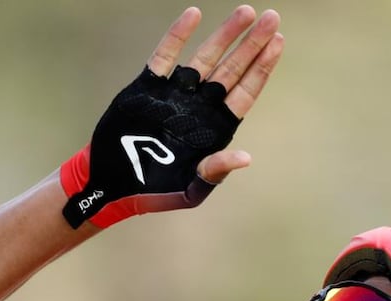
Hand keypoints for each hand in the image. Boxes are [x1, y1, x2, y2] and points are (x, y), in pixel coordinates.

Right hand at [61, 6, 283, 228]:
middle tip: (272, 18)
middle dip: (251, 44)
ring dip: (225, 35)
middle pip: (232, 69)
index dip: (261, 68)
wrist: (112, 184)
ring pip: (206, 57)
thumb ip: (215, 171)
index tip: (278, 43)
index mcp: (215, 128)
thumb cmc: (154, 192)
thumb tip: (245, 158)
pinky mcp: (148, 88)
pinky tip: (194, 15)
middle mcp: (200, 107)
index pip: (245, 92)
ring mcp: (175, 94)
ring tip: (246, 12)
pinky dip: (179, 36)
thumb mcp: (189, 190)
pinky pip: (166, 56)